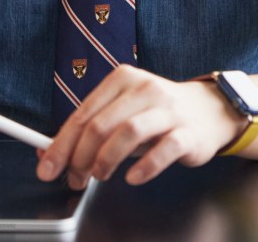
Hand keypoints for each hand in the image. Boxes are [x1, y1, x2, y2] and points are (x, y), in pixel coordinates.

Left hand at [36, 65, 242, 188]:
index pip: (83, 114)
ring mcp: (169, 109)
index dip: (62, 144)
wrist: (210, 110)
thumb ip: (90, 129)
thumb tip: (47, 151)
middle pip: (101, 124)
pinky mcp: (188, 131)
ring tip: (101, 176)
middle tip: (75, 178)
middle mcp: (145, 89)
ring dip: (107, 160)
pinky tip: (133, 177)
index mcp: (123, 79)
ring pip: (128, 132)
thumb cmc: (158, 113)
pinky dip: (143, 167)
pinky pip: (163, 150)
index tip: (48, 168)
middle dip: (81, 157)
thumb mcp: (123, 112)